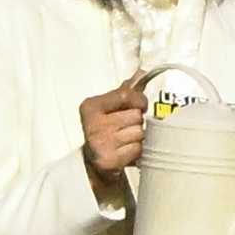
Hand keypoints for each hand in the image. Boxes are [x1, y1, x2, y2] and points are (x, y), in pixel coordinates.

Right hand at [80, 71, 147, 190]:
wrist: (93, 161)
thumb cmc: (105, 129)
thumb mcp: (110, 107)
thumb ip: (126, 90)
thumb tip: (142, 73)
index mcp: (91, 106)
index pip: (127, 95)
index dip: (139, 101)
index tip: (139, 106)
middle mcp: (93, 124)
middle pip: (136, 116)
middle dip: (136, 122)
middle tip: (126, 128)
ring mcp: (100, 143)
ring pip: (139, 133)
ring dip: (137, 138)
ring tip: (125, 140)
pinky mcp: (108, 161)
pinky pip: (137, 150)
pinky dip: (136, 151)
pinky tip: (125, 151)